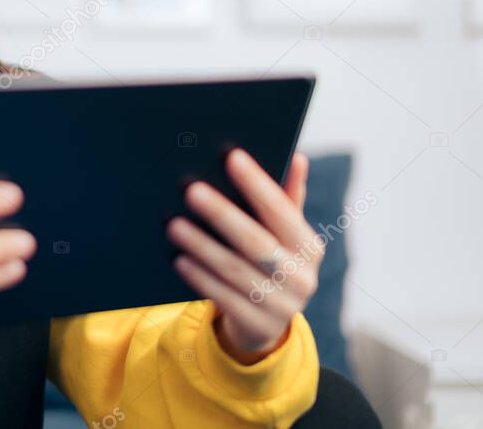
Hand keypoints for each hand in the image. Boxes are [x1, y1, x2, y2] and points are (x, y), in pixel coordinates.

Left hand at [166, 149, 321, 364]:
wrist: (263, 323)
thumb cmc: (268, 264)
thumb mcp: (282, 236)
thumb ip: (287, 199)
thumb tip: (297, 157)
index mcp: (308, 247)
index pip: (283, 210)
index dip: (258, 184)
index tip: (232, 157)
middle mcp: (301, 277)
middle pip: (256, 242)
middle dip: (222, 214)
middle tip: (191, 191)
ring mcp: (282, 306)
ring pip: (235, 271)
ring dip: (203, 246)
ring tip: (174, 225)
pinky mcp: (258, 326)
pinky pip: (224, 298)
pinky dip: (200, 278)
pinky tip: (179, 260)